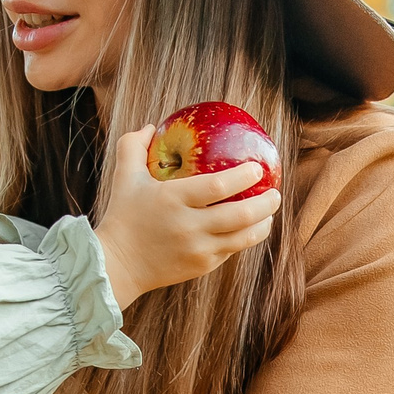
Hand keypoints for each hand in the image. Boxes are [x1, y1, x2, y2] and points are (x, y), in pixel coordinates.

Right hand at [96, 126, 280, 308]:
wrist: (117, 265)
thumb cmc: (123, 216)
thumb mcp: (123, 177)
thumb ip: (133, 147)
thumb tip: (150, 126)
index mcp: (173, 199)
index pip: (218, 187)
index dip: (243, 177)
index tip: (257, 168)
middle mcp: (189, 226)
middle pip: (240, 215)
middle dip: (265, 203)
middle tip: (275, 192)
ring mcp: (198, 249)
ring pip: (244, 238)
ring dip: (263, 223)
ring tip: (270, 211)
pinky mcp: (202, 266)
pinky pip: (232, 250)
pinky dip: (246, 238)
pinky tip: (251, 228)